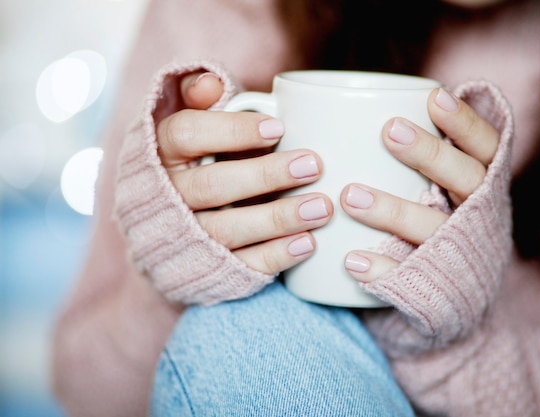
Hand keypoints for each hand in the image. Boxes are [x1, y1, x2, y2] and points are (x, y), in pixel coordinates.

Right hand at [156, 72, 332, 274]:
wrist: (173, 227)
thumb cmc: (199, 160)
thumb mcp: (194, 123)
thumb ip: (198, 96)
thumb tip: (211, 83)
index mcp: (161, 152)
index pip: (186, 134)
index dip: (231, 131)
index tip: (278, 128)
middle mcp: (166, 196)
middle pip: (210, 186)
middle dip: (264, 176)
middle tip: (313, 165)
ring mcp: (184, 237)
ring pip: (225, 230)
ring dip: (277, 220)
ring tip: (321, 208)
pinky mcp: (205, 270)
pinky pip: (239, 267)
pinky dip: (275, 256)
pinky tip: (307, 243)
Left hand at [341, 87, 499, 281]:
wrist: (458, 297)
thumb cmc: (437, 220)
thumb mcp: (445, 187)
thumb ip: (427, 152)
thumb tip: (375, 102)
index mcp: (484, 184)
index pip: (486, 147)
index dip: (466, 123)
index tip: (434, 97)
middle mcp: (479, 215)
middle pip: (466, 180)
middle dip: (431, 155)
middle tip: (390, 132)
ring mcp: (460, 254)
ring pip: (433, 228)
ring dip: (393, 211)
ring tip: (349, 195)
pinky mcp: (440, 290)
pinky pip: (411, 278)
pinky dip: (382, 269)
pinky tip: (351, 260)